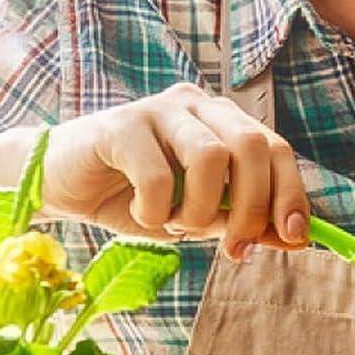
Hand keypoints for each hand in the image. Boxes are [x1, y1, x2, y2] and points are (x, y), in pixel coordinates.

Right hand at [39, 82, 308, 259]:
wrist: (59, 184)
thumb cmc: (132, 197)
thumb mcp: (196, 216)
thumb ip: (241, 220)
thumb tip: (295, 239)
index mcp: (223, 120)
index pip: (276, 149)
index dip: (291, 193)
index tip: (294, 238)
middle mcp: (197, 105)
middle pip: (252, 146)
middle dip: (252, 208)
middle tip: (233, 249)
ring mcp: (159, 109)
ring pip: (211, 157)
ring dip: (199, 209)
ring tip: (173, 224)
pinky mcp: (120, 124)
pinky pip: (158, 174)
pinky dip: (156, 210)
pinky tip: (140, 214)